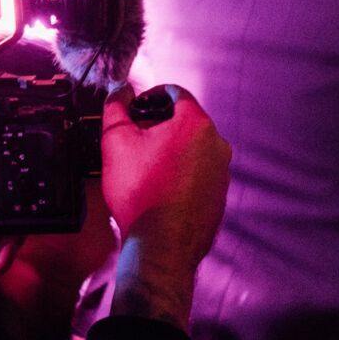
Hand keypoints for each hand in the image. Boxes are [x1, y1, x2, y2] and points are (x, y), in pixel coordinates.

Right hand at [101, 85, 229, 327]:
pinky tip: (158, 187)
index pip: (175, 93)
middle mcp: (217, 144)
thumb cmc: (140, 193)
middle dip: (159, 124)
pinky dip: (180, 172)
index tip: (135, 106)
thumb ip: (116, 108)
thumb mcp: (116, 142)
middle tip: (134, 137)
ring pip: (193, 148)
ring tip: (144, 166)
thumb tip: (119, 92)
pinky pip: (199, 173)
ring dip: (170, 149)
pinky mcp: (220, 195)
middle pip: (185, 121)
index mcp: (195, 124)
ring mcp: (222, 172)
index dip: (151, 94)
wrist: (162, 247)